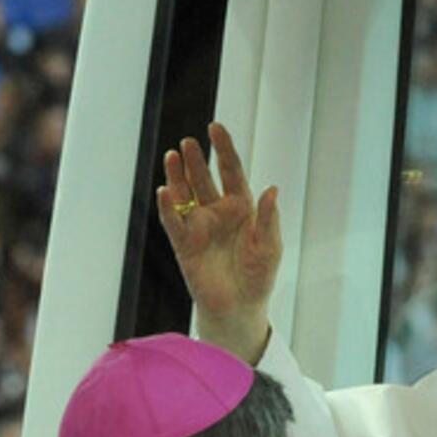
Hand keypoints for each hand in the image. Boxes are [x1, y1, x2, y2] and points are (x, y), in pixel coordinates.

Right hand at [157, 122, 278, 362]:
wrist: (239, 308)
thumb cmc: (258, 278)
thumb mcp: (270, 247)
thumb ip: (268, 219)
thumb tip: (271, 189)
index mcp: (241, 208)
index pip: (231, 171)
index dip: (224, 149)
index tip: (215, 127)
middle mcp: (218, 212)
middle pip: (204, 178)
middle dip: (196, 160)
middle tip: (189, 142)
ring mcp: (199, 226)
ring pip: (185, 194)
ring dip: (178, 176)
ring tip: (173, 156)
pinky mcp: (184, 244)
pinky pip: (173, 221)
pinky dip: (168, 207)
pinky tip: (165, 190)